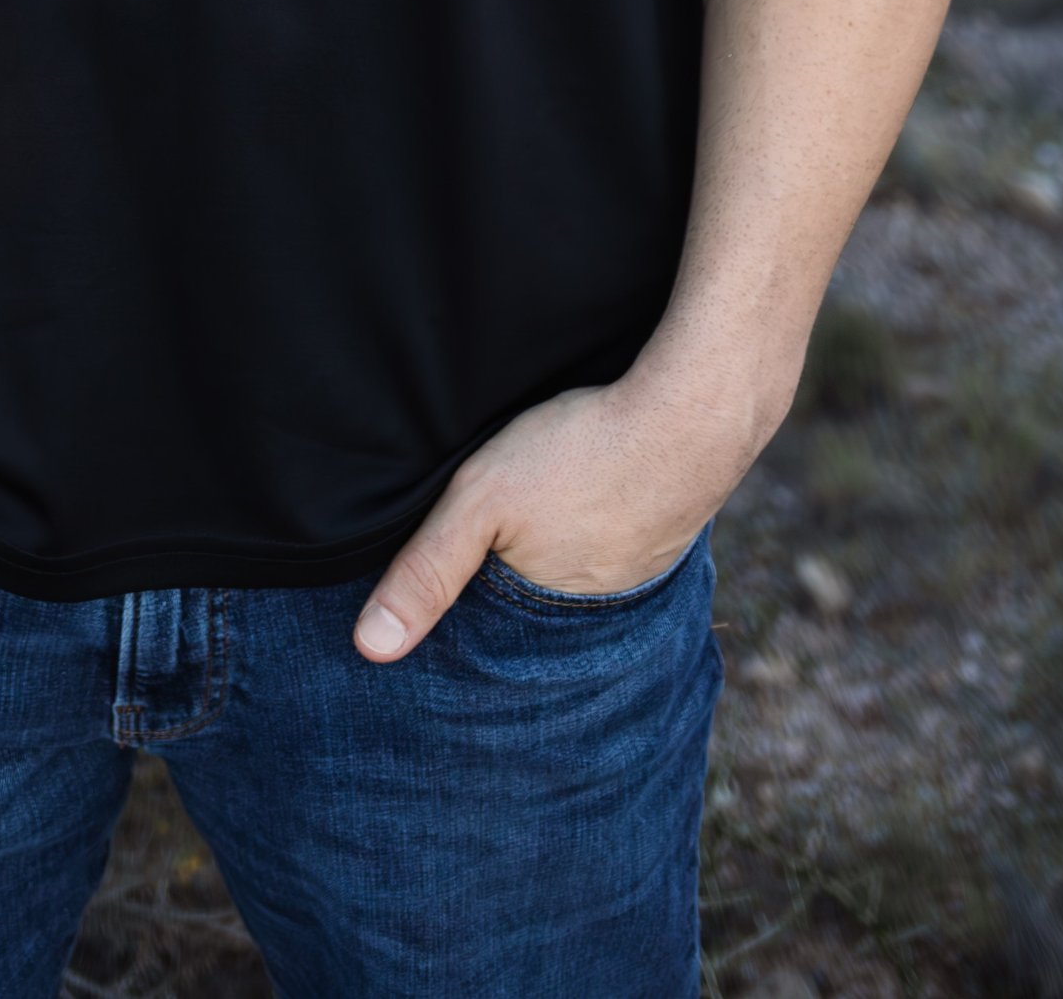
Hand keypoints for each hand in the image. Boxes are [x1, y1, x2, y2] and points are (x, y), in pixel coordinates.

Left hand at [352, 352, 766, 660]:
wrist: (692, 413)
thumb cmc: (580, 452)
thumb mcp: (482, 499)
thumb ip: (427, 569)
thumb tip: (369, 649)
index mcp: (549, 622)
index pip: (491, 630)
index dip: (466, 602)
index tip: (450, 576)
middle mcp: (598, 616)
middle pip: (534, 603)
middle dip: (512, 581)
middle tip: (502, 529)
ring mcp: (637, 575)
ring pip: (576, 571)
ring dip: (559, 550)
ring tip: (543, 512)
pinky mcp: (663, 536)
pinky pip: (616, 541)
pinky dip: (597, 524)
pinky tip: (590, 493)